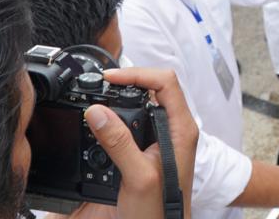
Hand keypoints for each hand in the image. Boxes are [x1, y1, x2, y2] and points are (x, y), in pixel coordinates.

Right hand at [75, 68, 197, 218]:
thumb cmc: (159, 212)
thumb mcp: (137, 176)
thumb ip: (118, 142)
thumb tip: (97, 111)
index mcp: (181, 129)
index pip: (165, 82)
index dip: (137, 74)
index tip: (109, 79)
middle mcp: (175, 129)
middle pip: (155, 87)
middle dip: (127, 81)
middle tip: (100, 86)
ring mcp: (164, 137)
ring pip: (145, 102)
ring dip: (122, 97)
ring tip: (100, 97)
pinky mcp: (152, 147)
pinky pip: (137, 120)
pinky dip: (120, 114)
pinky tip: (104, 121)